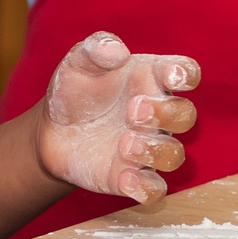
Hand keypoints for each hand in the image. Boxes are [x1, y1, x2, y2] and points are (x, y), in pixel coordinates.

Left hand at [30, 31, 198, 202]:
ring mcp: (147, 148)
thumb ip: (96, 48)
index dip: (185, 74)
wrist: (52, 131)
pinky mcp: (132, 177)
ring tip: (125, 144)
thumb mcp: (78, 62)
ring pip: (174, 154)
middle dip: (165, 113)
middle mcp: (157, 114)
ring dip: (155, 150)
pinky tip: (125, 178)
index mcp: (151, 79)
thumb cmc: (75, 90)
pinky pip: (154, 189)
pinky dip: (146, 187)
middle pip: (185, 115)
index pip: (185, 72)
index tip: (172, 76)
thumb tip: (117, 51)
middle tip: (133, 111)